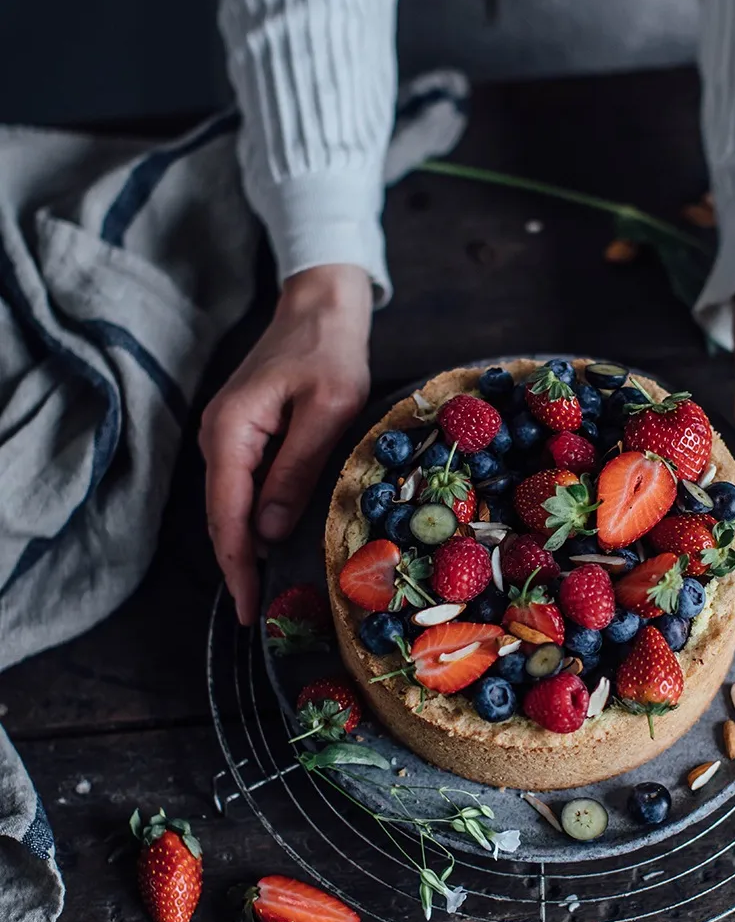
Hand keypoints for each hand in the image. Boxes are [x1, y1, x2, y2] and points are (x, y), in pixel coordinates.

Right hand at [200, 263, 372, 625]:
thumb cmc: (329, 351)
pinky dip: (252, 522)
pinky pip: (242, 489)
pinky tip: (268, 548)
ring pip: (229, 506)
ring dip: (243, 549)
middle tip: (258, 614)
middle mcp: (217, 437)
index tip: (249, 608)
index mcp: (231, 431)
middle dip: (237, 567)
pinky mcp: (244, 437)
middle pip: (220, 516)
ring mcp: (227, 437)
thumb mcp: (327, 409)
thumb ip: (297, 468)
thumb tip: (267, 531)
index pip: (226, 513)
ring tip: (264, 593)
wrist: (319, 307)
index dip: (237, 566)